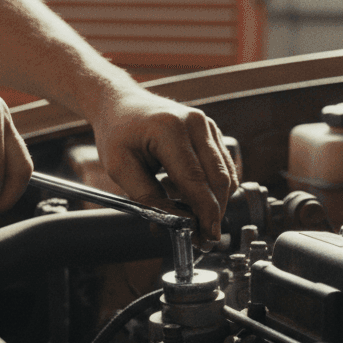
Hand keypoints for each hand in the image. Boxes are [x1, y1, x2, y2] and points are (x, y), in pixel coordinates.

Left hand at [91, 90, 236, 245]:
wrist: (121, 103)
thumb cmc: (117, 133)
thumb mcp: (119, 168)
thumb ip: (147, 196)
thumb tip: (178, 221)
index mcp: (170, 129)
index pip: (196, 179)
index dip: (205, 212)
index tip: (207, 236)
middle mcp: (195, 123)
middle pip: (218, 178)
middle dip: (214, 212)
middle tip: (204, 239)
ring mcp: (207, 125)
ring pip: (226, 175)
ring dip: (215, 202)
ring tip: (192, 218)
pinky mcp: (211, 132)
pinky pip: (222, 167)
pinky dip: (212, 188)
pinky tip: (188, 195)